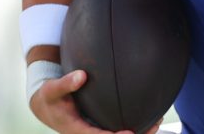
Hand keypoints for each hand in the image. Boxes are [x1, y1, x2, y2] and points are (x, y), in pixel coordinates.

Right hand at [30, 69, 162, 133]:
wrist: (45, 105)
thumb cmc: (50, 97)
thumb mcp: (52, 89)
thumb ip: (66, 83)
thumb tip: (82, 75)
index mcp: (76, 129)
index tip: (130, 132)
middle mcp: (87, 132)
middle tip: (153, 126)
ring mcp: (94, 130)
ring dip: (138, 131)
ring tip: (158, 120)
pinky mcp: (98, 125)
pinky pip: (116, 127)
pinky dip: (133, 123)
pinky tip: (149, 113)